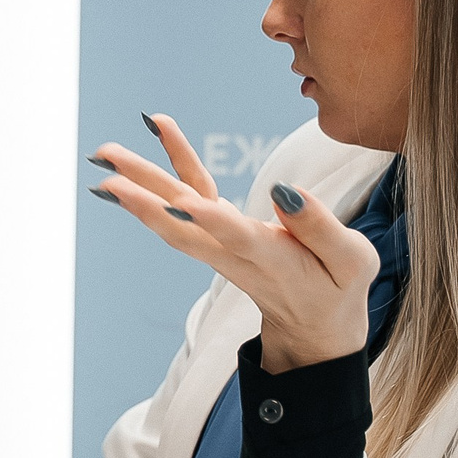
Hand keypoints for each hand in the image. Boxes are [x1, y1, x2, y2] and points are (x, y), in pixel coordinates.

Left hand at [90, 114, 378, 371]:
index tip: (182, 201)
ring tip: (106, 150)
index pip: (236, 238)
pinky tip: (159, 131)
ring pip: (174, 212)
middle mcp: (234, 254)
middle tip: (107, 165)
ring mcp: (220, 245)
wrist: (313, 327)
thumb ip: (321, 229)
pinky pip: (192, 194)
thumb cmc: (337, 288)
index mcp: (272, 260)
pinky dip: (173, 165)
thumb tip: (288, 193)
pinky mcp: (219, 232)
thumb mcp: (351, 262)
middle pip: (181, 224)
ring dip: (140, 181)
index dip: (210, 220)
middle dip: (143, 196)